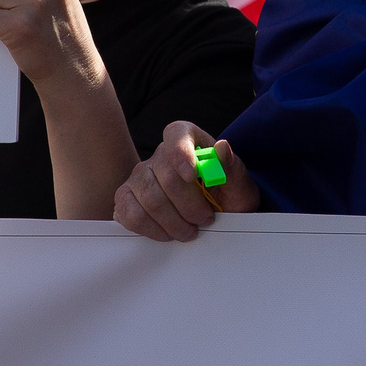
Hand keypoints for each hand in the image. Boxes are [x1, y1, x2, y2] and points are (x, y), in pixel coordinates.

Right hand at [115, 121, 258, 240]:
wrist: (217, 216)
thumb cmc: (226, 195)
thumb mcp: (239, 184)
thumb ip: (232, 167)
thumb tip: (222, 148)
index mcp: (188, 139)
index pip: (176, 134)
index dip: (181, 153)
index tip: (192, 175)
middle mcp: (160, 155)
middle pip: (166, 176)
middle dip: (189, 205)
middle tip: (205, 219)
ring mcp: (140, 176)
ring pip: (150, 198)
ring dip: (174, 222)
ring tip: (190, 230)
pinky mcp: (126, 199)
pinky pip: (130, 214)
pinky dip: (152, 229)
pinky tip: (168, 232)